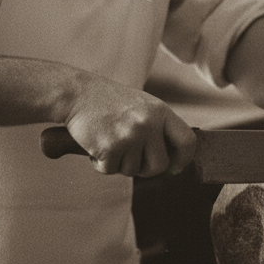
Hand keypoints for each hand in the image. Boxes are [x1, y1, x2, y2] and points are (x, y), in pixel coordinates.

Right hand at [62, 76, 196, 176]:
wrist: (77, 93)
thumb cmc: (109, 102)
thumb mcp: (142, 106)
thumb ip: (159, 127)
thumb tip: (173, 162)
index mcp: (160, 111)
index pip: (187, 141)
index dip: (183, 159)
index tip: (174, 167)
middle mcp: (149, 123)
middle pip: (160, 165)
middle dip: (145, 168)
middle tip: (130, 157)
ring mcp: (130, 135)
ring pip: (132, 170)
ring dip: (119, 163)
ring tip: (109, 142)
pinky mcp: (110, 147)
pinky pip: (110, 170)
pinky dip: (101, 163)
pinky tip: (96, 145)